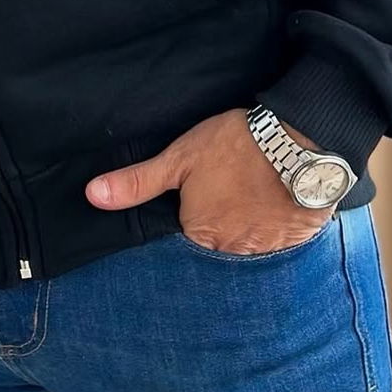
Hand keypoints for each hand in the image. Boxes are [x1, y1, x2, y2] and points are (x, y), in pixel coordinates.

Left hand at [84, 106, 333, 253]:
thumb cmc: (234, 145)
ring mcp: (263, 249)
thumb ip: (137, 182)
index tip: (206, 186)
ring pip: (248, 239)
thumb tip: (92, 196)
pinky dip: (276, 223)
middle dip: (222, 217)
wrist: (299, 142)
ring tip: (255, 189)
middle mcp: (228, 250)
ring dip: (249, 222)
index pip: (188, 228)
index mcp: (198, 232)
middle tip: (233, 185)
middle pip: (218, 238)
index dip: (195, 205)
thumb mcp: (179, 157)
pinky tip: (277, 198)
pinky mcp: (293, 241)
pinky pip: (278, 239)